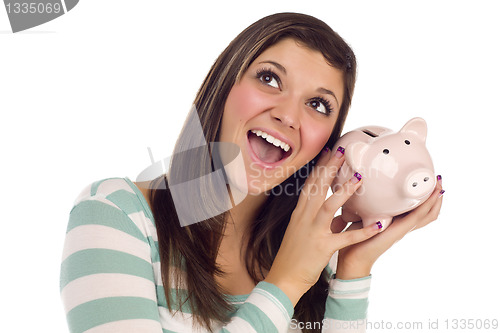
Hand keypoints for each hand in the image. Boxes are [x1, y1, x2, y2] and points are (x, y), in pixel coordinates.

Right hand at [264, 148, 381, 305]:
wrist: (283, 277)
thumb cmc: (293, 255)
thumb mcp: (302, 231)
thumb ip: (318, 219)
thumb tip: (336, 213)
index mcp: (300, 213)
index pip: (310, 184)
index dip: (320, 167)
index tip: (329, 152)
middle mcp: (305, 218)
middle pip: (318, 188)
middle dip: (330, 168)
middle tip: (343, 151)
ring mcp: (313, 232)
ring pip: (329, 206)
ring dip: (344, 191)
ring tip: (359, 178)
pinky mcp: (323, 247)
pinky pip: (345, 238)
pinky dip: (362, 232)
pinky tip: (378, 225)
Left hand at [335, 176, 443, 279]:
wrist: (352, 256)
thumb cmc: (356, 237)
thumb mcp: (365, 216)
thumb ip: (370, 205)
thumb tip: (363, 185)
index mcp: (397, 222)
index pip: (419, 210)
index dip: (426, 197)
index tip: (428, 180)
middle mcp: (404, 226)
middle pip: (429, 212)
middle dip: (436, 195)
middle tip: (439, 179)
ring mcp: (403, 229)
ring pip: (427, 214)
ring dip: (435, 199)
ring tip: (439, 184)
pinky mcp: (399, 231)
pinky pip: (417, 217)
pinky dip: (426, 206)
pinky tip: (432, 196)